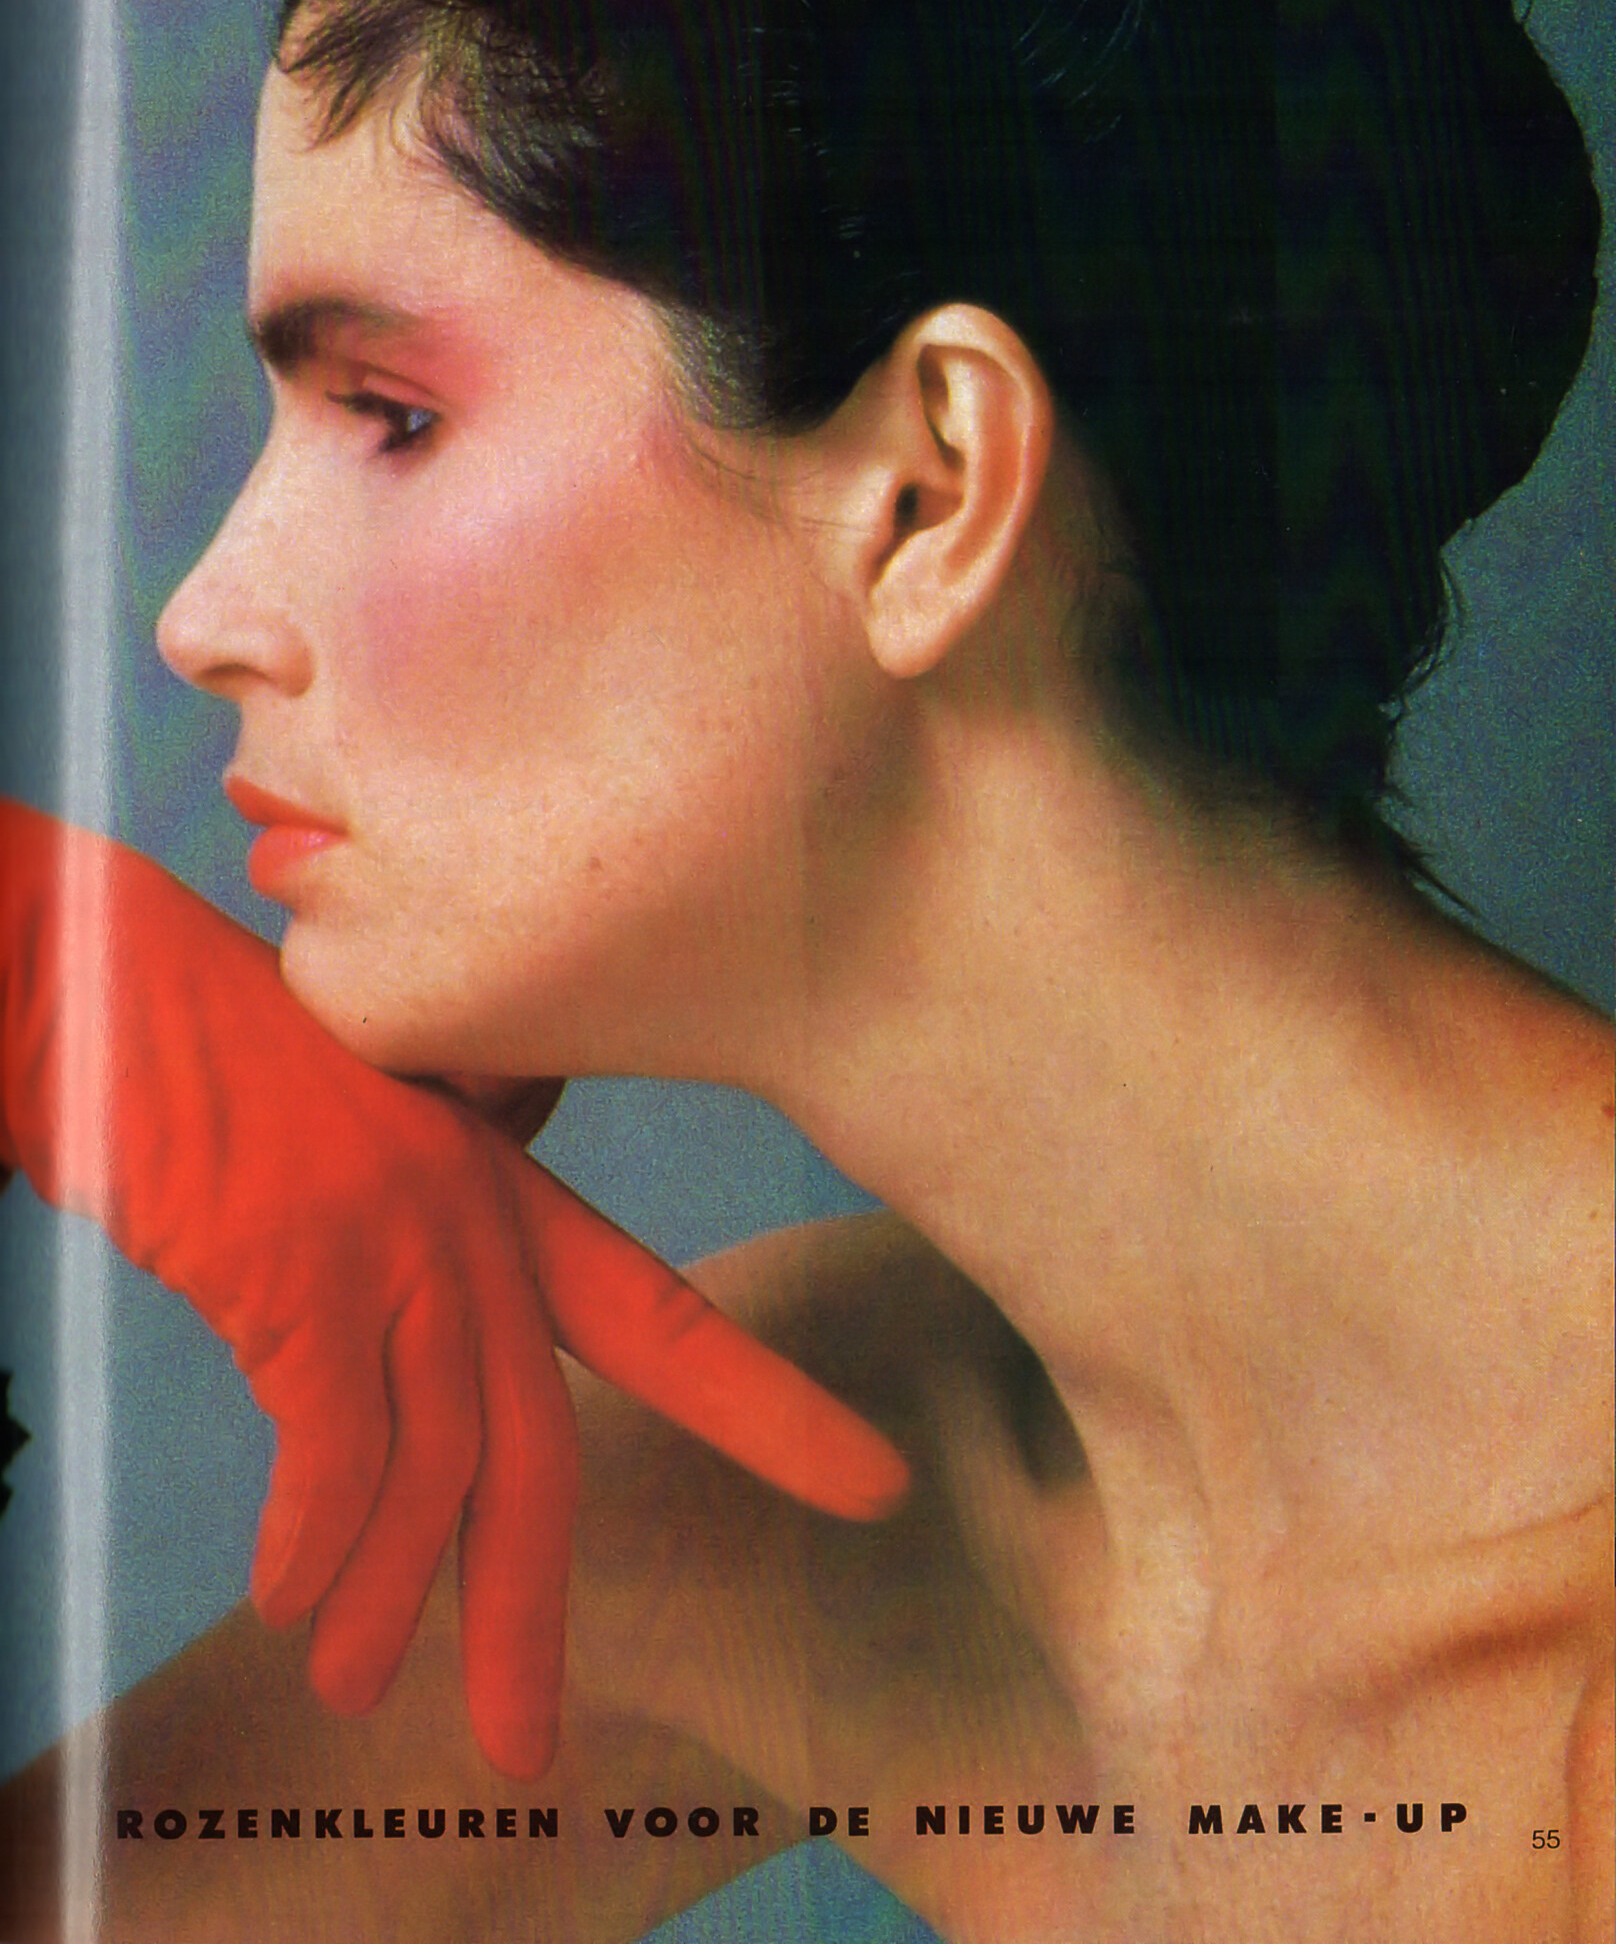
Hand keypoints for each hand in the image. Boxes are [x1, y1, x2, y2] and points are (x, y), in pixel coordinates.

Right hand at [0, 802, 907, 1775]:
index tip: (872, 1484)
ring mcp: (394, 1236)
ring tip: (357, 1690)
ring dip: (391, 1600)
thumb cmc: (209, 1059)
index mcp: (499, 1190)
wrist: (96, 977)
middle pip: (543, 1445)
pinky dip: (317, 1544)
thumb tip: (397, 1386)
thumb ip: (408, 1247)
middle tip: (531, 1741)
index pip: (660, 1313)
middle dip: (533, 1605)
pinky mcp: (302, 1262)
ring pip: (440, 1467)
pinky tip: (290, 1600)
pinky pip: (336, 1449)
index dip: (770, 1408)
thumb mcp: (348, 1142)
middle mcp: (471, 1218)